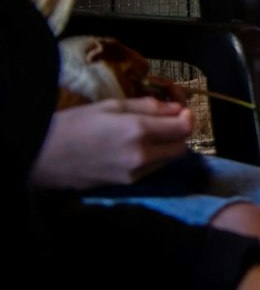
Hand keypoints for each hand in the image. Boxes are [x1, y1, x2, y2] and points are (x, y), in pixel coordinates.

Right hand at [31, 98, 190, 187]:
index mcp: (138, 131)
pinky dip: (154, 157)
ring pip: (169, 160)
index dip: (187, 116)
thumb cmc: (73, 124)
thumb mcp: (111, 105)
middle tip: (168, 120)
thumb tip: (176, 109)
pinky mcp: (127, 184)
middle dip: (180, 132)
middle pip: (181, 146)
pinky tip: (137, 147)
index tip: (180, 109)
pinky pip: (153, 169)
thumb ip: (148, 106)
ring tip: (150, 132)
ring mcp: (135, 173)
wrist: (42, 157)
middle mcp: (142, 155)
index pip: (183, 127)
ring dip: (168, 146)